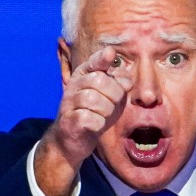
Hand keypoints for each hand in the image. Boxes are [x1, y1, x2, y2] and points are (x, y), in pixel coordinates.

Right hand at [34, 46, 131, 195]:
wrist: (72, 141)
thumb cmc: (95, 115)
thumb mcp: (110, 99)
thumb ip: (119, 86)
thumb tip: (127, 81)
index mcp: (84, 76)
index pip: (93, 62)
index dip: (102, 58)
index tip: (110, 54)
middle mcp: (73, 86)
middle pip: (99, 80)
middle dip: (114, 94)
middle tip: (113, 105)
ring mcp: (68, 103)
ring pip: (93, 99)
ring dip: (106, 110)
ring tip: (103, 116)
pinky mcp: (68, 120)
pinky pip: (88, 117)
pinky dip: (97, 123)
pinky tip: (95, 126)